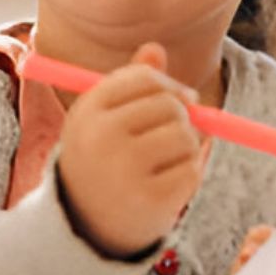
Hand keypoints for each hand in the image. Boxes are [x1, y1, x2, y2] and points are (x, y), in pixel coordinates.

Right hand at [56, 43, 204, 258]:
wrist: (83, 226)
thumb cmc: (100, 160)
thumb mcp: (104, 118)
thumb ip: (129, 83)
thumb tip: (155, 49)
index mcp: (87, 111)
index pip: (145, 79)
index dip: (169, 86)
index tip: (176, 101)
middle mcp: (102, 137)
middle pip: (170, 105)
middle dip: (180, 118)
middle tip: (168, 137)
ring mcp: (125, 170)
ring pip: (186, 136)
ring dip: (185, 148)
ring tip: (163, 163)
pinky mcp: (150, 199)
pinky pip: (192, 170)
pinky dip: (188, 175)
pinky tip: (165, 186)